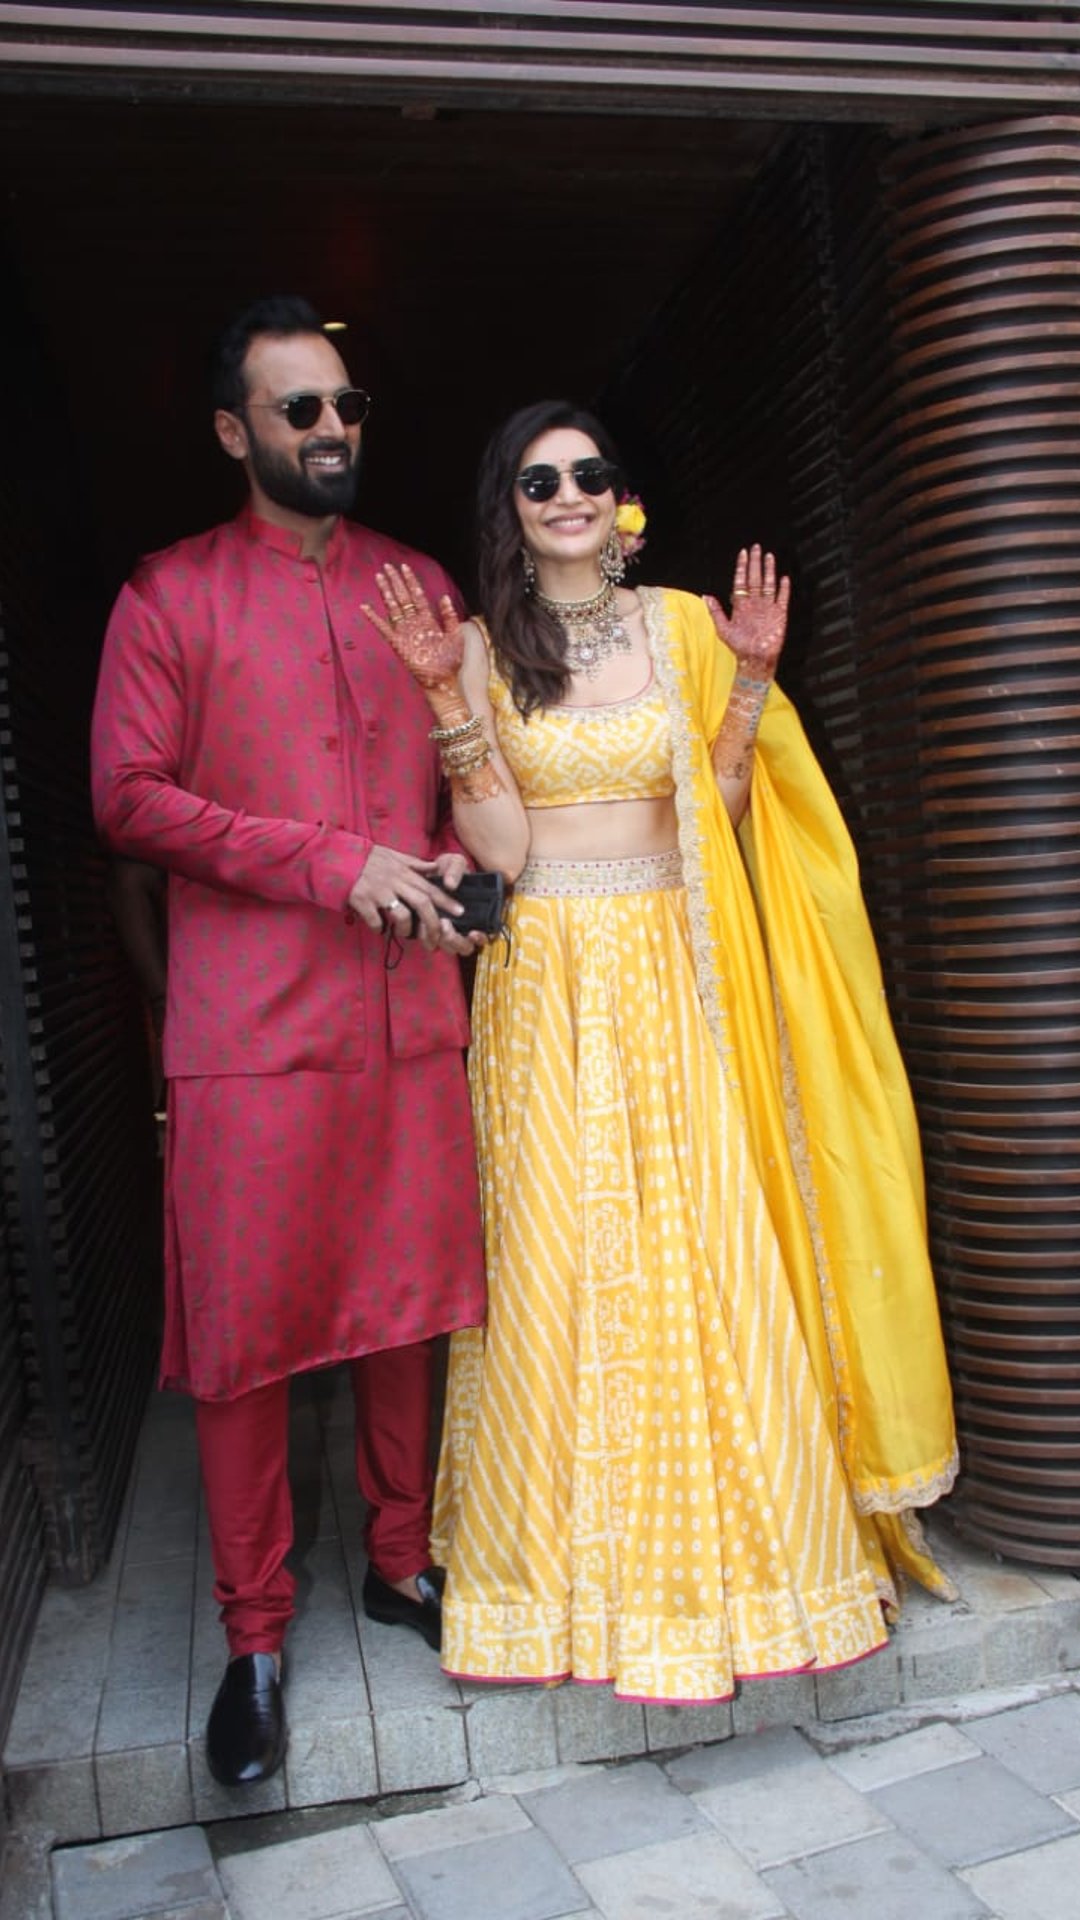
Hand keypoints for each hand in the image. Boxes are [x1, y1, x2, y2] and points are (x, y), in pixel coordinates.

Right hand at [348, 844, 465, 939]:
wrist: (338, 858)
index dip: (447, 901)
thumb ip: (415, 865)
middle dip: (433, 923)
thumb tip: (435, 869)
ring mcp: (378, 891)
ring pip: (402, 914)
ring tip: (404, 932)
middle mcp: (394, 880)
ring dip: (406, 928)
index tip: (460, 912)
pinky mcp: (361, 900)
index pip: (430, 887)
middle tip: (437, 937)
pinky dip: (379, 928)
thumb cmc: (368, 859)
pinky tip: (379, 929)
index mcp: (404, 871)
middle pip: (421, 903)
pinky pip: (376, 921)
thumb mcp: (394, 856)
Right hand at [362, 562, 462, 691]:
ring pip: (393, 608)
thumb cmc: (450, 661)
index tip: (405, 567)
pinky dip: (374, 618)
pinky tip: (365, 608)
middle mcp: (415, 623)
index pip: (417, 595)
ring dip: (386, 593)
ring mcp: (405, 633)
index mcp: (429, 619)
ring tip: (379, 578)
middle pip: (403, 597)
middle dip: (395, 581)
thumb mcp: (455, 636)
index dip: (411, 581)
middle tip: (387, 566)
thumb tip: (443, 596)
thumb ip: (449, 617)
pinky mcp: (397, 644)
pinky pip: (383, 628)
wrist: (442, 681)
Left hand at [421, 852, 486, 956]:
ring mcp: (447, 930)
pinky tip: (421, 925)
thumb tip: (450, 884)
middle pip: (464, 948)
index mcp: (476, 914)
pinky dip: (426, 938)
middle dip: (455, 940)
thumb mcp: (455, 863)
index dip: (480, 938)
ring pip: (447, 949)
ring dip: (441, 941)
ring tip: (434, 923)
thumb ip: (455, 870)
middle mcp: (463, 926)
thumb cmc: (448, 868)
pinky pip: (430, 943)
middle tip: (446, 925)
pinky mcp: (430, 930)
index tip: (472, 932)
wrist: (428, 869)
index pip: (484, 936)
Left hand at [704, 544, 789, 681]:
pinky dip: (783, 589)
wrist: (754, 660)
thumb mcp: (723, 629)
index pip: (741, 581)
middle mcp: (755, 603)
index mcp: (741, 605)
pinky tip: (783, 578)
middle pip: (755, 578)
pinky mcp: (779, 615)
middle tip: (756, 547)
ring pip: (768, 584)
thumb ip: (716, 612)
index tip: (742, 554)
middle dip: (755, 563)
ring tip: (769, 556)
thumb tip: (705, 595)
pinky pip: (782, 599)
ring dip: (769, 571)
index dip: (741, 567)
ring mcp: (768, 608)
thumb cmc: (738, 646)